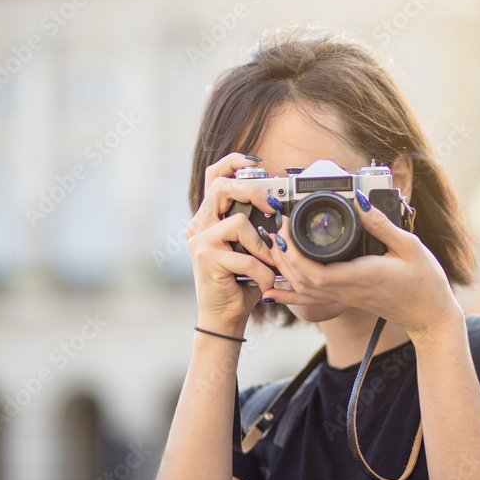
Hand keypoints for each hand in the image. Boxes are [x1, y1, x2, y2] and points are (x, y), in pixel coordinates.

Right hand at [186, 153, 280, 333]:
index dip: (233, 162)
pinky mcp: (206, 258)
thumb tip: (281, 206)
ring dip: (262, 245)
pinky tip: (264, 282)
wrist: (225, 316)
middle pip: (223, 187)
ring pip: (238, 221)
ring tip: (268, 264)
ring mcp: (199, 240)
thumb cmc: (241, 282)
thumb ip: (256, 226)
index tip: (256, 162)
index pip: (214, 176)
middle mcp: (199, 225)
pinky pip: (245, 255)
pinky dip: (262, 270)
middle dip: (253, 191)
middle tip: (273, 206)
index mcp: (209, 218)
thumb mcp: (251, 248)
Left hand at [260, 194, 463, 337]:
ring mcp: (345, 297)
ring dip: (283, 270)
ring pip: (303, 290)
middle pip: (302, 280)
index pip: (317, 272)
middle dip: (282, 255)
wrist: (430, 316)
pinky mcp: (346, 299)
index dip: (294, 252)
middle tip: (278, 228)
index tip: (287, 226)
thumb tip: (360, 201)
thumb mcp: (409, 245)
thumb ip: (382, 224)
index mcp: (362, 275)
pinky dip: (289, 295)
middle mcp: (348, 290)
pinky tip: (273, 290)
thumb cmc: (425, 282)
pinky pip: (311, 300)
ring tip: (275, 246)